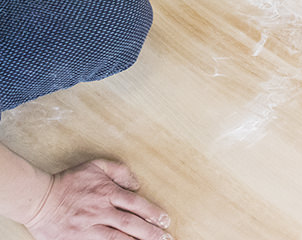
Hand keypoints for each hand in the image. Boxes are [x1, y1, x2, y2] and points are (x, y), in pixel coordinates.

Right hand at [26, 159, 170, 239]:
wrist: (38, 198)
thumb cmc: (69, 181)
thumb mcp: (96, 166)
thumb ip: (119, 171)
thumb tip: (137, 184)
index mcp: (107, 192)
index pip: (136, 204)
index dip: (153, 213)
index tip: (165, 220)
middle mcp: (100, 211)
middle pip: (131, 224)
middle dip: (151, 233)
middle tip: (166, 238)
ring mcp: (88, 228)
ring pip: (118, 239)